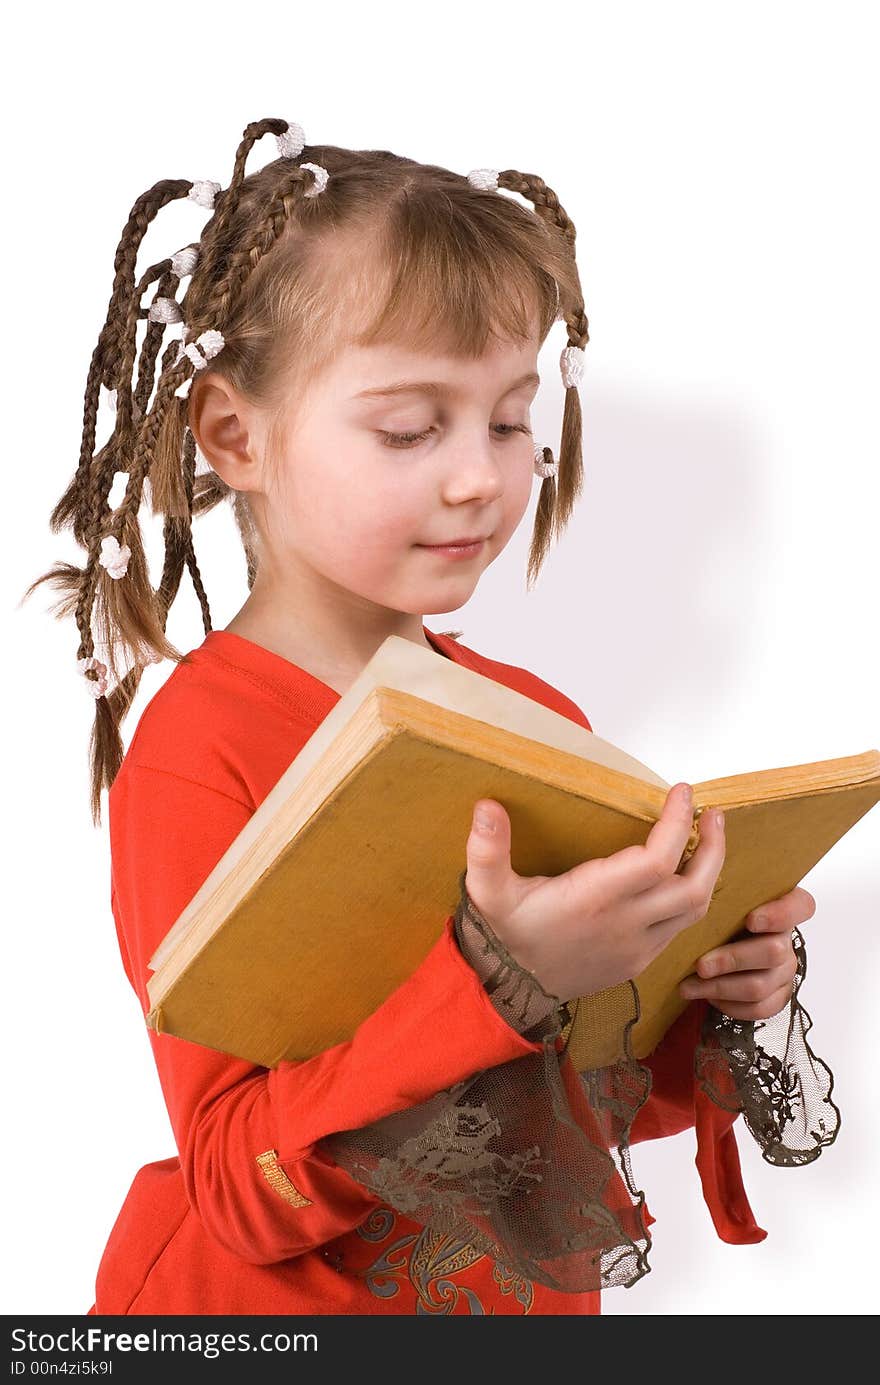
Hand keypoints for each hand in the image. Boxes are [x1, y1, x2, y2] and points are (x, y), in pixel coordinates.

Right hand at [464, 781, 725, 1004]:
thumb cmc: (504, 933)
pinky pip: (679, 928)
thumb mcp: (487, 890)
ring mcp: (637, 947)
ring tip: (706, 839)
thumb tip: (486, 806)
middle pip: (694, 887)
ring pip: (695, 911)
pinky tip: (682, 876)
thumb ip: (486, 850)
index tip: (682, 792)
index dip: (678, 823)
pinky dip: (691, 898)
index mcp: (594, 899)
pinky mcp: (639, 961)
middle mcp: (625, 924)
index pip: (658, 859)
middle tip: (713, 815)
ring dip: (708, 872)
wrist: (511, 991)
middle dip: (713, 848)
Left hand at [678, 886, 815, 1019]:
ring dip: (722, 987)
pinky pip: (760, 1008)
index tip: (751, 919)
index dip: (781, 914)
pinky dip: (730, 1006)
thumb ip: (719, 880)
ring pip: (761, 985)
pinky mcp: (776, 996)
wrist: (707, 949)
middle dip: (733, 960)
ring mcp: (784, 970)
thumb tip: (705, 854)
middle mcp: (787, 939)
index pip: (802, 905)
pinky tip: (707, 997)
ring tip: (690, 985)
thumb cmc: (714, 916)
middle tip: (701, 965)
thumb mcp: (719, 895)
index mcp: (779, 907)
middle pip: (774, 952)